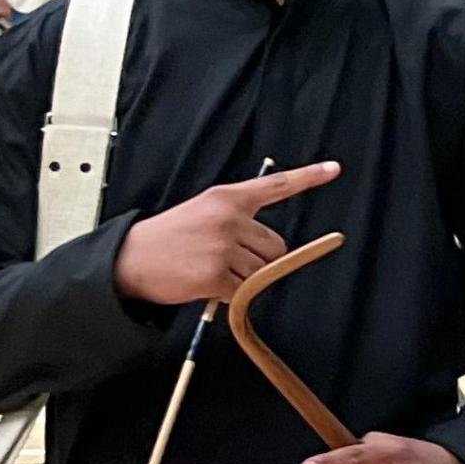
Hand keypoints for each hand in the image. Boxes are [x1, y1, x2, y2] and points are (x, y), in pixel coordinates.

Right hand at [110, 162, 340, 304]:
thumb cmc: (170, 237)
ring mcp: (222, 247)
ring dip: (244, 279)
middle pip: (277, 247)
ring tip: (211, 268)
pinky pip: (244, 292)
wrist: (130, 259)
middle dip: (261, 260)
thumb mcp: (203, 212)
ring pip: (263, 272)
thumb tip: (274, 248)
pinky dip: (230, 295)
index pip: (275, 185)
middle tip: (228, 260)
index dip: (308, 178)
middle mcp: (228, 219)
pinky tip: (207, 284)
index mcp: (227, 198)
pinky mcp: (215, 276)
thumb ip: (238, 219)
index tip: (334, 169)